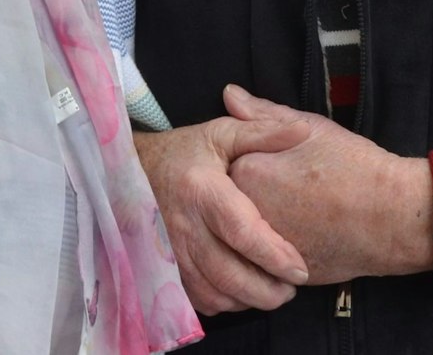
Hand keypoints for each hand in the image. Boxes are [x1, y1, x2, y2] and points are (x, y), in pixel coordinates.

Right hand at [134, 110, 312, 314]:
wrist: (129, 171)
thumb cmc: (184, 152)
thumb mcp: (221, 133)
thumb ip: (263, 131)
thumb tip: (303, 130)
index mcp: (202, 190)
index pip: (241, 232)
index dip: (274, 256)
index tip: (301, 269)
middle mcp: (184, 226)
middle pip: (229, 274)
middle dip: (266, 291)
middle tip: (292, 288)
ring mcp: (171, 253)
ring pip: (214, 293)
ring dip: (248, 300)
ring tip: (274, 292)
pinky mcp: (165, 269)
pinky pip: (197, 299)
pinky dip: (224, 303)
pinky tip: (242, 292)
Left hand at [224, 84, 432, 284]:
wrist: (393, 217)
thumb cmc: (355, 168)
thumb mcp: (310, 128)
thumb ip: (264, 114)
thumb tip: (229, 94)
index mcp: (248, 172)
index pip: (229, 165)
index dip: (257, 162)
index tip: (283, 165)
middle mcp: (246, 213)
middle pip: (234, 201)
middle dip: (256, 194)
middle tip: (297, 190)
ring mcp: (262, 247)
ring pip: (247, 233)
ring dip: (264, 222)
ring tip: (303, 212)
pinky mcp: (280, 273)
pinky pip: (265, 259)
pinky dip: (277, 249)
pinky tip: (305, 234)